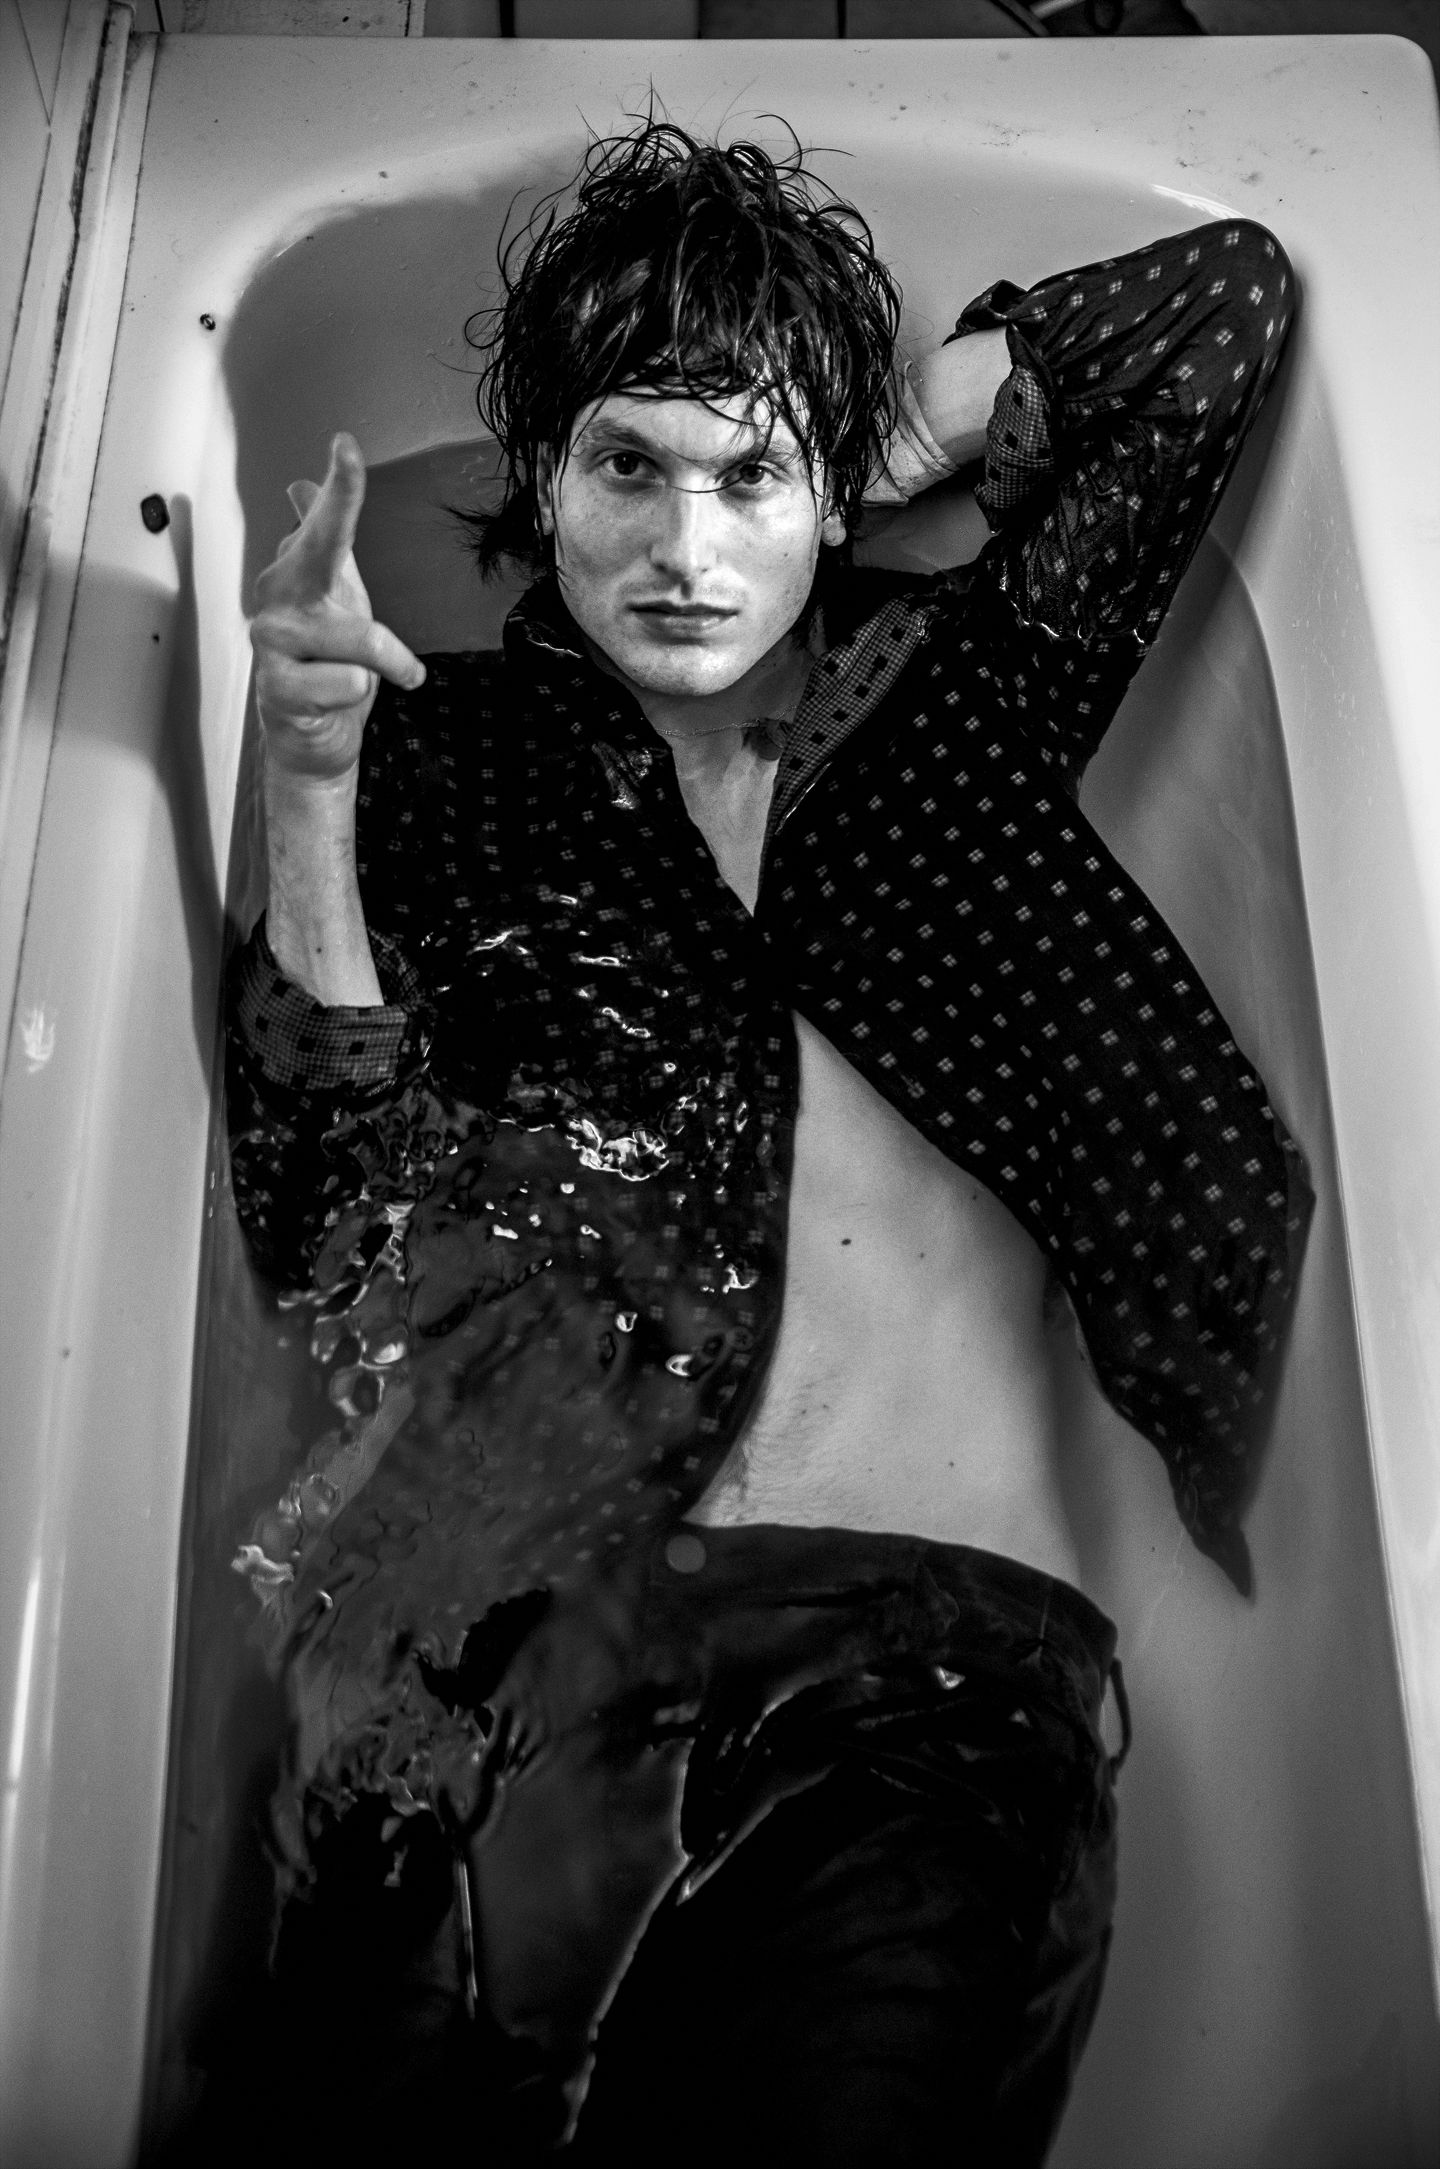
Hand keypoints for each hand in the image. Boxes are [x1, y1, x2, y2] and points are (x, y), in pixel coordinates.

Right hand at [250, 432, 424, 781]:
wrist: (310, 736)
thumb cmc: (325, 664)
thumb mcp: (335, 599)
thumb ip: (322, 545)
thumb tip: (300, 487)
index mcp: (297, 574)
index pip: (321, 523)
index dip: (337, 486)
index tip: (345, 445)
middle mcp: (277, 598)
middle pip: (322, 548)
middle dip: (337, 504)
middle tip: (348, 456)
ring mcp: (272, 642)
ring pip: (362, 638)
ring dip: (385, 663)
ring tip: (376, 675)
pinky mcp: (278, 688)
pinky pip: (346, 682)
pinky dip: (356, 693)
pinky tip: (337, 697)